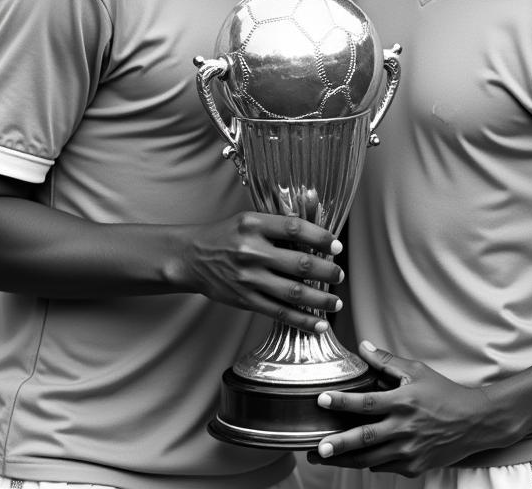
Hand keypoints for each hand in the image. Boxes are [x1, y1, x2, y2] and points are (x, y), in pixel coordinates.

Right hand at [175, 212, 344, 334]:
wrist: (191, 257)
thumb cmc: (226, 235)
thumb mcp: (250, 218)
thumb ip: (280, 220)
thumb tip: (315, 208)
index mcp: (254, 224)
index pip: (295, 229)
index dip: (320, 238)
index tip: (337, 246)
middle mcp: (251, 250)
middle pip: (299, 263)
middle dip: (326, 272)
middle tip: (339, 275)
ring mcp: (248, 277)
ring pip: (293, 292)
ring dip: (321, 300)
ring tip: (336, 303)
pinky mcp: (245, 299)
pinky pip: (279, 312)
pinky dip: (302, 320)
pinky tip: (319, 323)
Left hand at [310, 341, 505, 473]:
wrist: (475, 423)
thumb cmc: (445, 393)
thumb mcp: (417, 371)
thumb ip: (387, 361)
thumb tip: (363, 347)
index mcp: (403, 402)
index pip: (366, 403)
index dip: (342, 402)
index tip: (322, 400)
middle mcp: (404, 429)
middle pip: (364, 439)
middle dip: (338, 445)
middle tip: (317, 447)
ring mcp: (409, 452)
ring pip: (370, 460)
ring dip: (346, 460)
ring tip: (324, 457)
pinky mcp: (414, 467)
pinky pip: (385, 467)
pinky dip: (370, 463)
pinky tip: (358, 458)